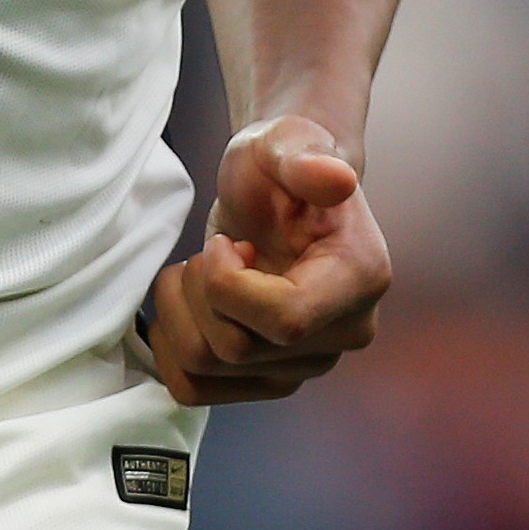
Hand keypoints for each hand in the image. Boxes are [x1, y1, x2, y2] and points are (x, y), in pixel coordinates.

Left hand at [144, 115, 391, 407]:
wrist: (278, 190)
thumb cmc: (281, 163)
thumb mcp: (286, 141)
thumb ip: (305, 158)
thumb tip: (336, 179)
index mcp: (360, 281)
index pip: (284, 320)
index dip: (229, 283)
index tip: (225, 242)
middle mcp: (344, 335)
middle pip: (237, 348)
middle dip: (199, 290)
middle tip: (212, 249)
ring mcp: (305, 364)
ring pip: (207, 369)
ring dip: (178, 313)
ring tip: (198, 271)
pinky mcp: (268, 378)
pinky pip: (193, 389)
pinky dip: (168, 347)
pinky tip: (184, 305)